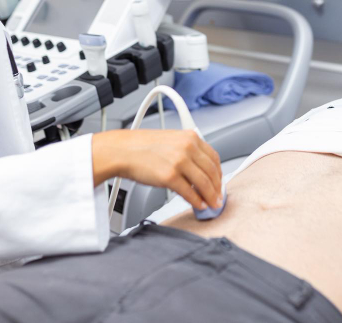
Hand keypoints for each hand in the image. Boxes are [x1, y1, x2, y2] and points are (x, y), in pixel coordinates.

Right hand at [92, 129, 222, 210]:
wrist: (122, 150)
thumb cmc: (142, 146)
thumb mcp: (171, 140)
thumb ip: (187, 151)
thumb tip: (200, 171)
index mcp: (190, 137)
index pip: (214, 157)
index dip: (219, 173)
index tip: (219, 182)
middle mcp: (187, 148)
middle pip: (212, 172)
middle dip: (217, 188)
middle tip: (218, 197)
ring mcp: (179, 162)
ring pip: (204, 183)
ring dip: (211, 197)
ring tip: (212, 204)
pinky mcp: (169, 177)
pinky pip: (189, 193)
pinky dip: (197, 201)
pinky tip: (198, 205)